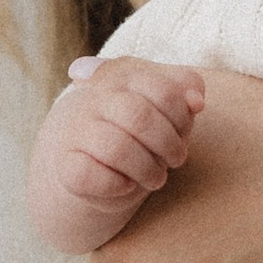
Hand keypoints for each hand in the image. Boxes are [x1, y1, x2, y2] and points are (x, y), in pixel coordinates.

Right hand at [26, 56, 204, 255]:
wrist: (93, 157)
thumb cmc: (139, 129)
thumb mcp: (166, 105)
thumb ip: (185, 91)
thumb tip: (197, 100)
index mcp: (123, 77)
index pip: (163, 90)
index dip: (182, 117)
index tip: (183, 131)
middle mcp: (95, 98)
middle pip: (139, 117)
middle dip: (167, 144)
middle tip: (176, 159)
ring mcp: (77, 130)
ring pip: (116, 148)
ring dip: (147, 169)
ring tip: (156, 177)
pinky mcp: (66, 164)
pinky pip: (89, 176)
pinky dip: (116, 185)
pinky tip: (126, 184)